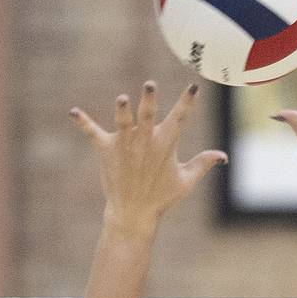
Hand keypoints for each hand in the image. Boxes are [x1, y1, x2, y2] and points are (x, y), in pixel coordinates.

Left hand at [70, 81, 226, 238]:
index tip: (194, 87)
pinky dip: (83, 123)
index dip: (187, 102)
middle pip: (147, 116)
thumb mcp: (186, 181)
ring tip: (123, 98)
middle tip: (150, 84)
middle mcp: (144, 142)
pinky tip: (73, 112)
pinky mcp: (105, 150)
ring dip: (122, 111)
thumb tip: (223, 156)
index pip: (179, 119)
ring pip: (123, 123)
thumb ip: (203, 164)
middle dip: (149, 101)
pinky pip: (92, 133)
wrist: (133, 213)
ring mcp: (124, 145)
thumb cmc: (161, 196)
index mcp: (165, 145)